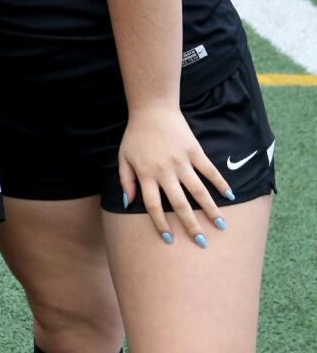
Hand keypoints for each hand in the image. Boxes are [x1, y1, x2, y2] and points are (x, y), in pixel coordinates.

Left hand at [118, 104, 231, 246]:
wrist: (152, 110)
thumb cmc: (135, 136)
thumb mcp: (123, 158)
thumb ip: (126, 180)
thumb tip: (128, 203)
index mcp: (146, 175)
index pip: (153, 206)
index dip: (161, 224)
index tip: (169, 239)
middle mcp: (165, 172)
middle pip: (179, 204)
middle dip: (191, 225)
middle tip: (202, 242)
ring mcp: (182, 162)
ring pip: (198, 191)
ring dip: (210, 210)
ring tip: (221, 225)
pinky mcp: (195, 152)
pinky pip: (210, 171)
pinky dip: (221, 183)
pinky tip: (230, 196)